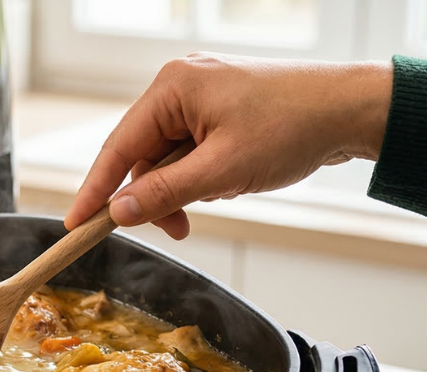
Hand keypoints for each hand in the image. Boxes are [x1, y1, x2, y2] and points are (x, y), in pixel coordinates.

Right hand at [65, 53, 392, 237]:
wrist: (351, 111)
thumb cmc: (292, 128)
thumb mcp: (221, 171)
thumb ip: (164, 193)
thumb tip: (118, 212)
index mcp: (172, 87)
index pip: (118, 147)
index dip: (95, 190)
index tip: (75, 224)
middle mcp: (180, 86)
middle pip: (142, 155)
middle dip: (154, 196)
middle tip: (174, 229)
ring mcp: (201, 97)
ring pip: (167, 158)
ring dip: (181, 190)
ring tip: (212, 203)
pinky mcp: (220, 112)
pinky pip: (191, 152)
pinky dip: (199, 178)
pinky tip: (224, 185)